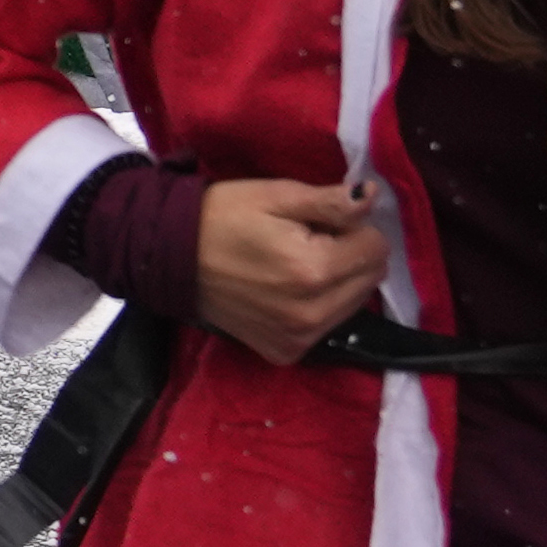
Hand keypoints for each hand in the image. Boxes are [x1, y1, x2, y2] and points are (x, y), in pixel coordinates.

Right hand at [192, 178, 384, 364]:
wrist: (169, 257)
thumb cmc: (222, 217)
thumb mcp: (276, 195)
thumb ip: (331, 201)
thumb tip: (372, 197)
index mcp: (314, 269)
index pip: (377, 247)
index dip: (354, 227)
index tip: (321, 222)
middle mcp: (312, 312)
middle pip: (371, 278)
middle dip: (351, 255)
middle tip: (309, 242)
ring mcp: (298, 338)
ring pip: (354, 304)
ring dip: (338, 283)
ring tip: (296, 266)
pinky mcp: (285, 351)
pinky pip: (327, 327)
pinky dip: (317, 308)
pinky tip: (286, 293)